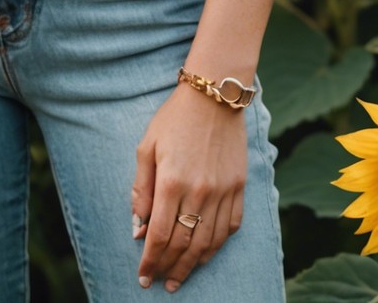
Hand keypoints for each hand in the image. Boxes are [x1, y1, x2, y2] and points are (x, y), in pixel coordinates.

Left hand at [131, 82, 246, 290]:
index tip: (144, 276)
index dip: (150, 260)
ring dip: (192, 265)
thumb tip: (138, 227)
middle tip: (160, 282)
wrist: (214, 95)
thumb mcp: (147, 147)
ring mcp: (223, 191)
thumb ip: (141, 189)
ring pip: (208, 242)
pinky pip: (230, 228)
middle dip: (169, 268)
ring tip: (179, 278)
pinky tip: (205, 255)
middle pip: (183, 244)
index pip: (159, 235)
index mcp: (172, 182)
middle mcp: (199, 191)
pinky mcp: (239, 187)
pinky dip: (216, 246)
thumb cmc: (174, 118)